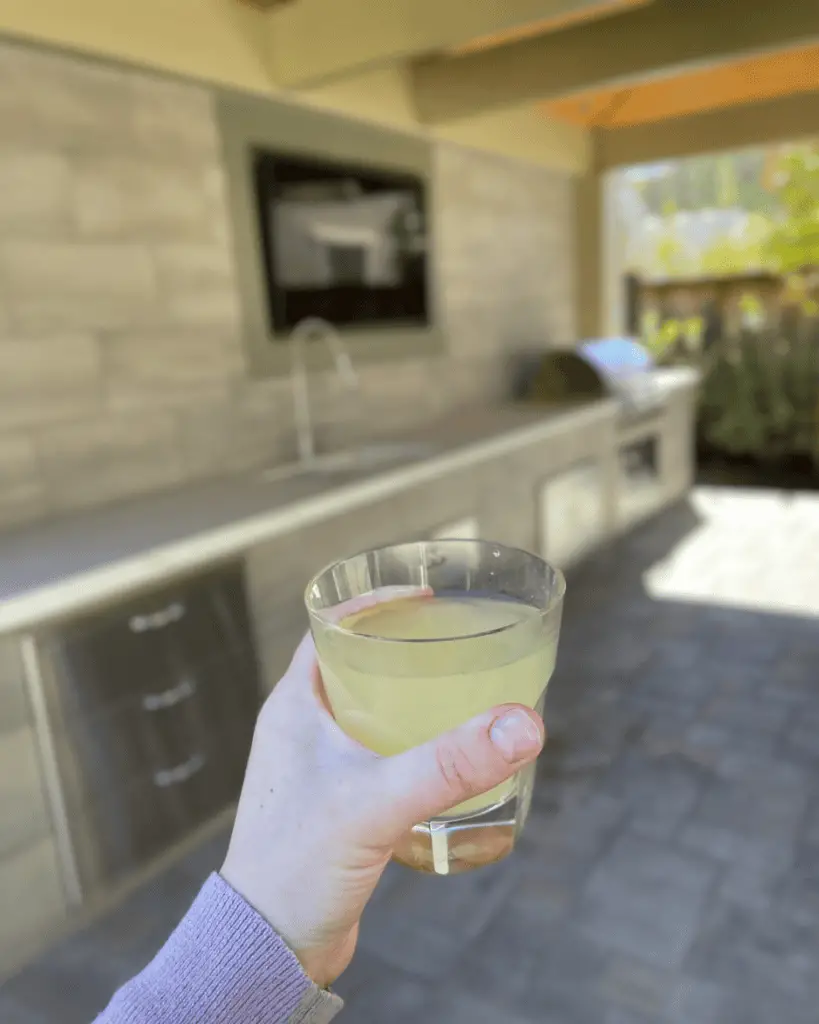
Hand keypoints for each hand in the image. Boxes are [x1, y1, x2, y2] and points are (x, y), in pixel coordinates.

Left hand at [221, 632, 544, 987]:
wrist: (267, 946)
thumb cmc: (293, 867)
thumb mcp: (375, 802)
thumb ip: (448, 763)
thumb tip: (519, 725)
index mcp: (294, 705)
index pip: (330, 628)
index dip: (375, 604)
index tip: (424, 596)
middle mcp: (302, 728)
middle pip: (356, 665)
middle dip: (404, 649)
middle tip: (454, 644)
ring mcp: (318, 767)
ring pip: (369, 711)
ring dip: (410, 699)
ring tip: (460, 695)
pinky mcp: (337, 803)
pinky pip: (378, 755)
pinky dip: (410, 744)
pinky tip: (445, 761)